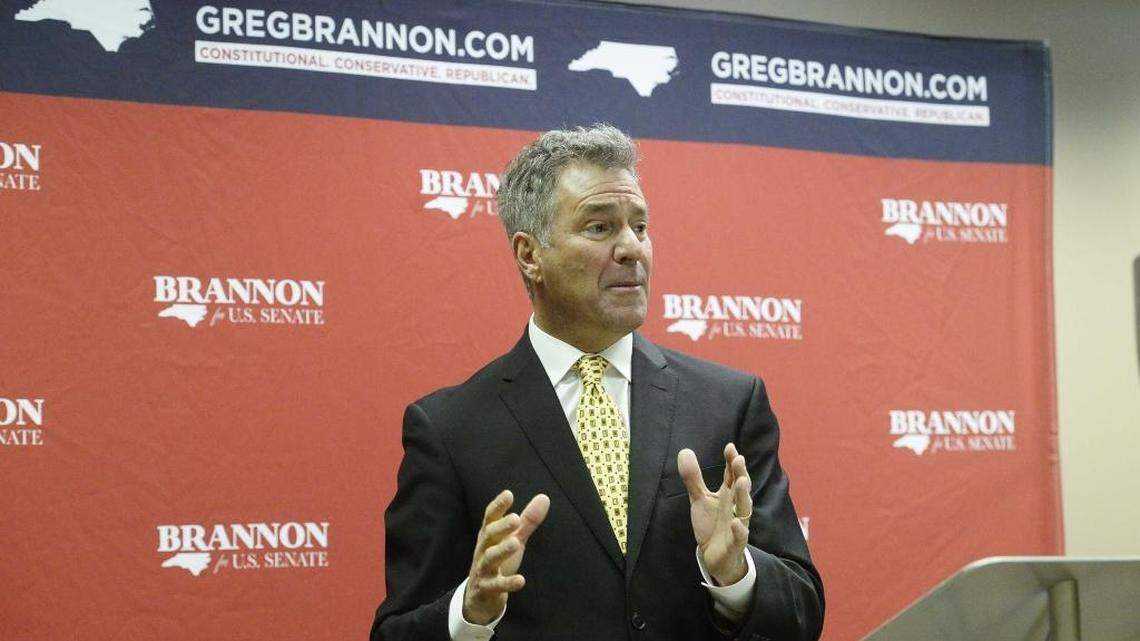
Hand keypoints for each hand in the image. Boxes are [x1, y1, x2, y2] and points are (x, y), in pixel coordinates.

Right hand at [462, 489, 549, 624]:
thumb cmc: (499, 561)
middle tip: (516, 518)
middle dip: (501, 527)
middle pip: (489, 536)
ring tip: (515, 543)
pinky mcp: (486, 588)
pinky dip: (507, 583)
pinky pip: (496, 585)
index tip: (508, 494)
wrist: (479, 598)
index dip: (498, 506)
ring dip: (502, 550)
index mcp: (489, 536)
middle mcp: (484, 550)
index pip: (490, 518)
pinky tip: (520, 580)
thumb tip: (544, 497)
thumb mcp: (514, 539)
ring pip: (490, 558)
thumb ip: (528, 521)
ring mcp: (483, 569)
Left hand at [678, 443, 751, 585]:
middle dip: (740, 474)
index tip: (729, 447)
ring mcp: (737, 524)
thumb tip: (685, 451)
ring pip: (744, 509)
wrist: (716, 556)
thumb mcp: (699, 499)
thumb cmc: (711, 524)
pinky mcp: (735, 543)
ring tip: (740, 481)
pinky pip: (740, 536)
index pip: (732, 475)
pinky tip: (736, 522)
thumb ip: (693, 478)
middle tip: (738, 459)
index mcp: (728, 495)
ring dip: (743, 496)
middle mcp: (736, 507)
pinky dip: (739, 530)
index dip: (731, 461)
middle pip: (740, 488)